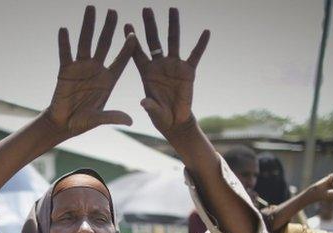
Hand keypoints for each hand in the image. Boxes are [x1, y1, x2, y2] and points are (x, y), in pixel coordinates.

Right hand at [48, 6, 135, 136]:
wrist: (64, 123)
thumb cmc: (83, 122)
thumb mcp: (98, 119)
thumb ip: (112, 117)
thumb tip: (130, 121)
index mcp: (109, 80)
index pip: (121, 60)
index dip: (127, 48)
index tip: (134, 34)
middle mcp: (96, 70)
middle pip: (104, 45)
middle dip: (108, 28)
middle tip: (113, 11)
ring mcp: (81, 68)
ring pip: (86, 43)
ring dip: (88, 26)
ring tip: (91, 8)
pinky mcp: (65, 70)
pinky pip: (65, 53)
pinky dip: (65, 42)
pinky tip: (65, 29)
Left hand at [125, 8, 209, 136]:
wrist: (175, 121)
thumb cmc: (160, 117)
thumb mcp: (154, 112)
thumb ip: (150, 106)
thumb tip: (144, 102)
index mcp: (146, 73)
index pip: (136, 53)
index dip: (131, 41)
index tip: (126, 24)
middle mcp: (159, 66)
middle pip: (153, 41)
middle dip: (150, 25)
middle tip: (147, 9)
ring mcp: (174, 66)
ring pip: (173, 41)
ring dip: (173, 25)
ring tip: (173, 9)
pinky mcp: (188, 71)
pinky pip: (195, 55)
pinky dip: (200, 44)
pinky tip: (206, 32)